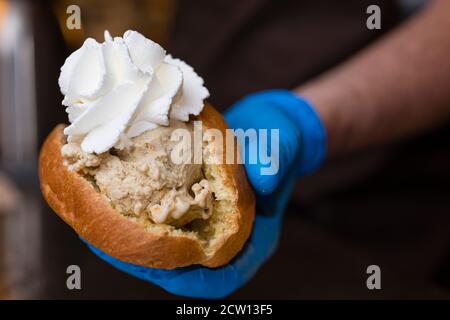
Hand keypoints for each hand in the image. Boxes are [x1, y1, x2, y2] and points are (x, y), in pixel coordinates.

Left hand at [85, 90, 325, 297]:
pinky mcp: (193, 206)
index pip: (219, 277)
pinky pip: (165, 221)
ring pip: (169, 248)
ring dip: (136, 240)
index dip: (186, 278)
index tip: (150, 264)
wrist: (272, 125)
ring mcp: (208, 223)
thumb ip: (275, 160)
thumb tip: (262, 177)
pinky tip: (117, 198)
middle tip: (106, 240)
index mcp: (253, 237)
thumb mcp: (283, 144)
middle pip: (184, 269)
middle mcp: (226, 237)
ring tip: (100, 220)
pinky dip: (140, 215)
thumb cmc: (282, 138)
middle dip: (145, 260)